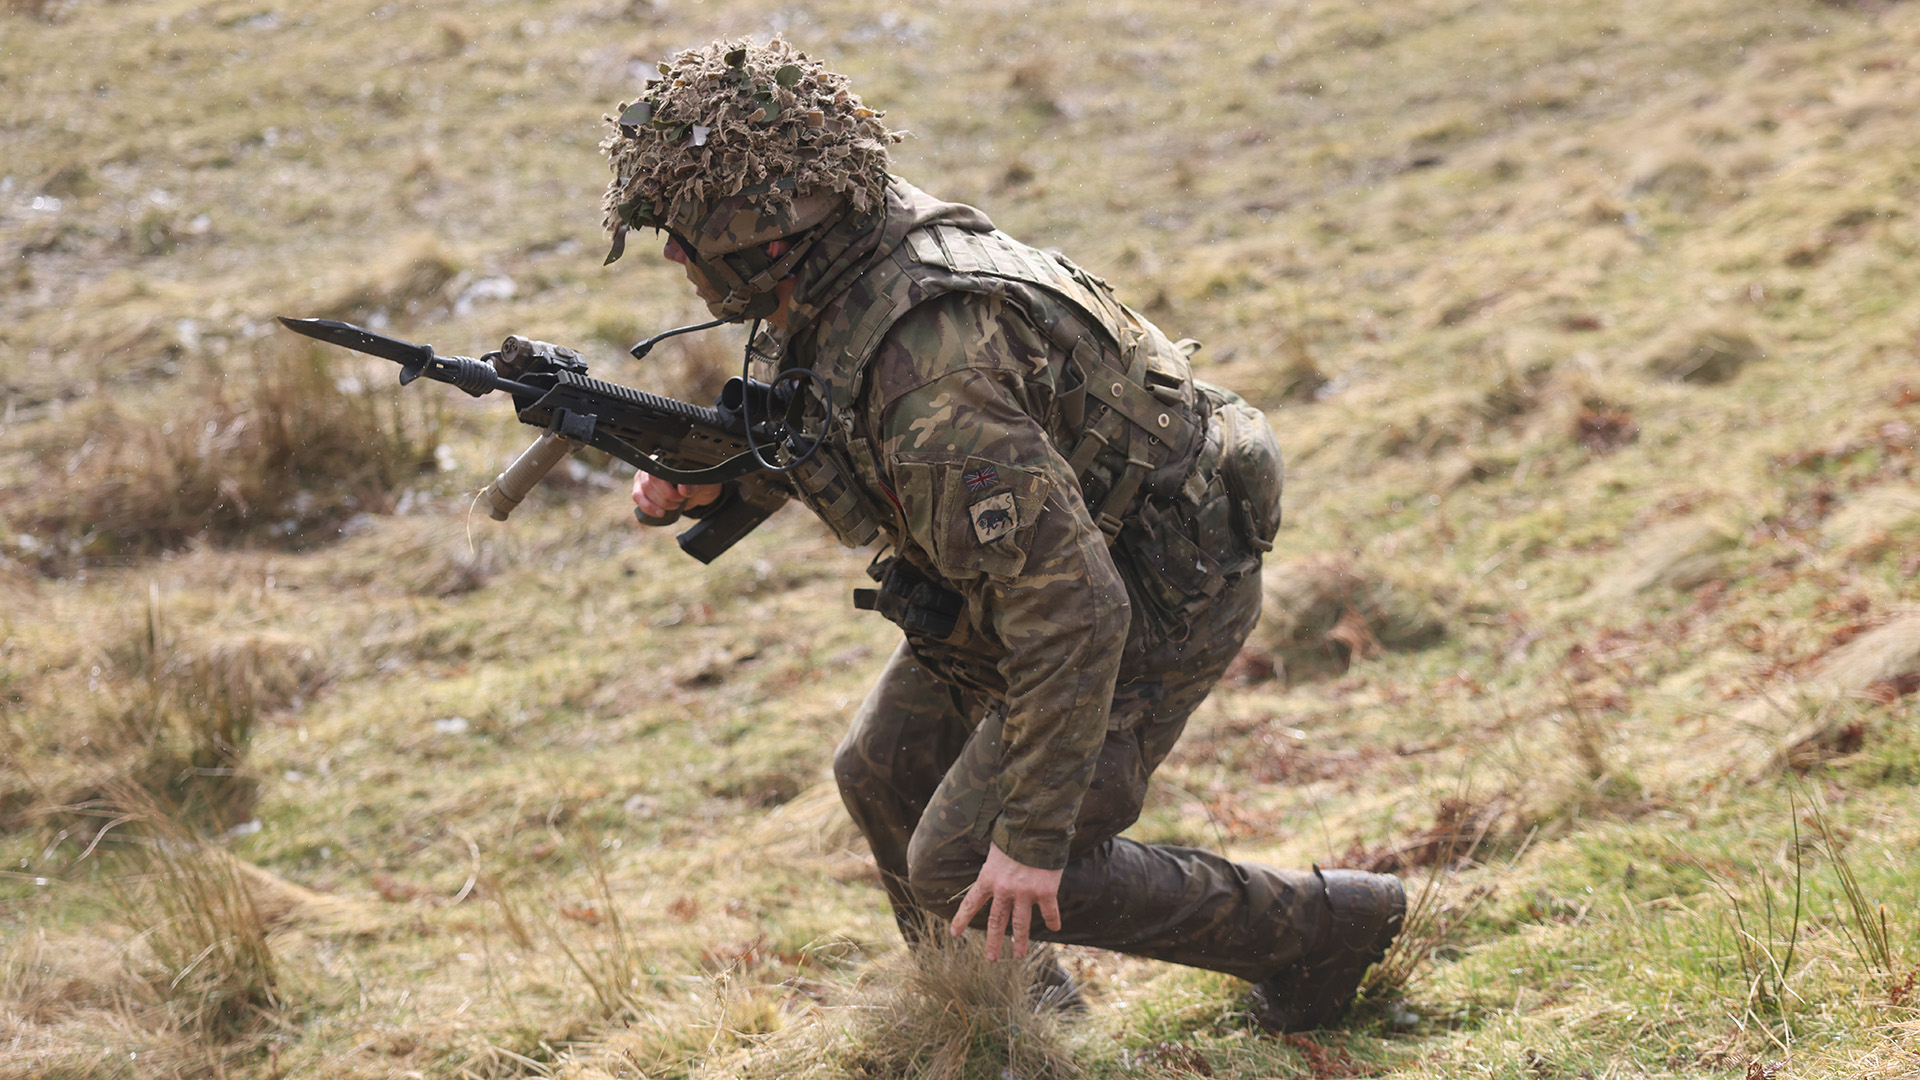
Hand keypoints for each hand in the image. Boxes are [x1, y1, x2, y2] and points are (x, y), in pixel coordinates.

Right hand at [632, 471, 720, 520]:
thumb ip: (695, 485)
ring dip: (659, 503)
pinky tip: (660, 512)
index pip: (657, 466)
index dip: (667, 484)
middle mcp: (653, 463)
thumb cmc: (700, 484)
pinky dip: (648, 508)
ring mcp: (645, 475)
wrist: (698, 493)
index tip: (680, 494)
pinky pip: (638, 497)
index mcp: (669, 458)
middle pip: (648, 481)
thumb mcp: (704, 485)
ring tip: (674, 505)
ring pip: (641, 491)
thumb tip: (683, 488)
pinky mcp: (641, 488)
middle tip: (680, 500)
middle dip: (666, 496)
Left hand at [949, 841, 1063, 960]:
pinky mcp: (1045, 891)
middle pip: (996, 921)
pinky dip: (1052, 920)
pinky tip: (1055, 928)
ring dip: (1020, 941)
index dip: (962, 919)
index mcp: (988, 878)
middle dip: (993, 942)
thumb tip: (996, 875)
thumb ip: (994, 867)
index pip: (971, 903)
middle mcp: (1004, 889)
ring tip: (1020, 955)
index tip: (954, 934)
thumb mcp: (995, 850)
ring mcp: (1025, 893)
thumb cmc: (1014, 833)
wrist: (1035, 827)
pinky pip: (1048, 911)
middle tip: (991, 958)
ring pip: (1020, 924)